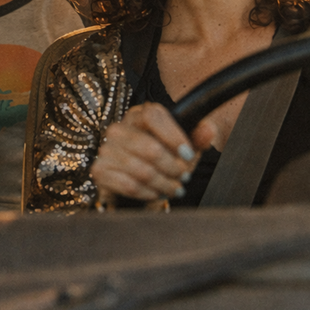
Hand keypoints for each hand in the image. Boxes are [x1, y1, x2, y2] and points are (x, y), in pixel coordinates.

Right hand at [89, 103, 215, 202]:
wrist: (140, 181)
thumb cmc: (163, 160)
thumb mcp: (184, 148)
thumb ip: (198, 137)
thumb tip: (208, 129)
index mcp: (139, 115)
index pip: (153, 115)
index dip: (174, 136)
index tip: (188, 154)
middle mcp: (119, 129)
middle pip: (150, 148)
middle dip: (173, 168)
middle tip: (184, 176)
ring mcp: (106, 149)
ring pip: (142, 170)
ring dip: (164, 184)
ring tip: (174, 188)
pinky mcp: (100, 170)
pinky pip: (129, 185)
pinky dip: (148, 193)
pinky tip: (156, 193)